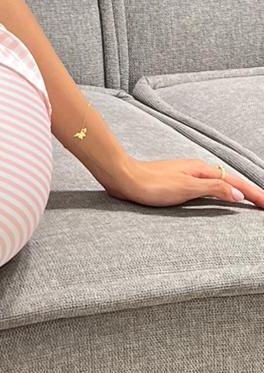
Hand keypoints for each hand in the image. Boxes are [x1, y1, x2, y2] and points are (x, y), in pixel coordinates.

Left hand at [102, 158, 263, 208]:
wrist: (123, 178)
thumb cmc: (152, 184)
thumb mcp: (186, 188)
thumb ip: (213, 189)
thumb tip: (238, 194)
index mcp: (201, 170)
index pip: (234, 182)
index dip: (252, 193)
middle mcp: (196, 169)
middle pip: (229, 180)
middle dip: (248, 191)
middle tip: (263, 203)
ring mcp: (186, 174)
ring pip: (218, 182)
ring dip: (235, 190)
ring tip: (248, 200)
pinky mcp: (176, 182)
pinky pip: (206, 186)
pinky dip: (219, 191)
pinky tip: (217, 196)